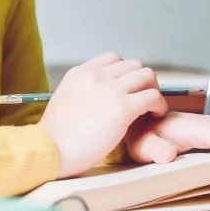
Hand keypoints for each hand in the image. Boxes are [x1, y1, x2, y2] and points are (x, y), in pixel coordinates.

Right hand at [39, 53, 166, 177]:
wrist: (50, 151)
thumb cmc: (56, 137)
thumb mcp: (65, 100)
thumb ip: (83, 92)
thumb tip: (97, 96)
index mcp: (80, 73)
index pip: (113, 59)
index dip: (126, 73)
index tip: (128, 89)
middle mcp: (96, 76)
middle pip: (134, 65)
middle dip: (143, 80)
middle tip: (143, 99)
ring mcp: (110, 90)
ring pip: (147, 75)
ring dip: (153, 90)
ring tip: (151, 108)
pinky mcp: (122, 108)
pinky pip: (153, 97)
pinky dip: (159, 105)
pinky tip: (154, 116)